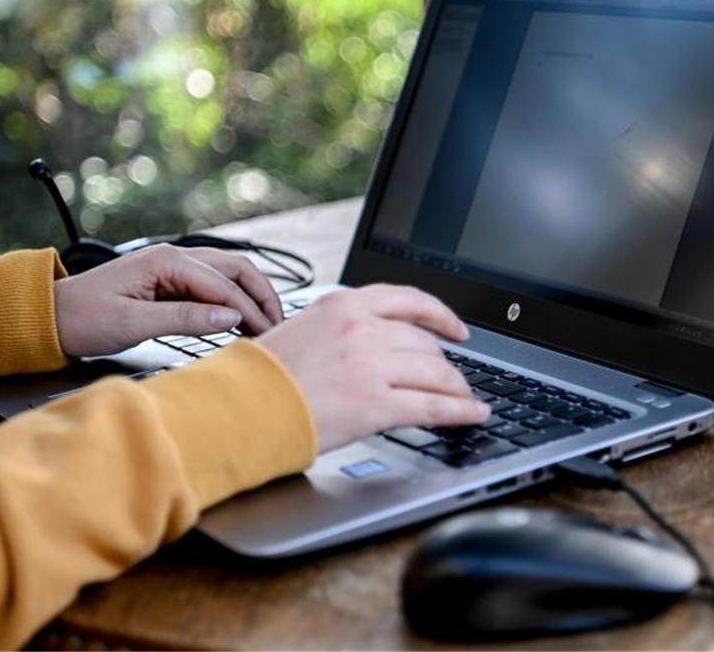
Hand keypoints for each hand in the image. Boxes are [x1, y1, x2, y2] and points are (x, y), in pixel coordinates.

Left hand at [54, 245, 283, 356]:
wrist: (49, 316)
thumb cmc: (83, 318)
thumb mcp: (134, 323)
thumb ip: (185, 318)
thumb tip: (229, 318)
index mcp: (165, 261)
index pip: (223, 285)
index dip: (250, 310)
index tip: (269, 334)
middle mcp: (173, 256)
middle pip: (234, 269)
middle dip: (261, 295)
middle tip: (279, 325)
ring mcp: (172, 266)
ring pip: (226, 274)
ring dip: (249, 295)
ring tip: (267, 322)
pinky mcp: (168, 280)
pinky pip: (211, 284)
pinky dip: (231, 299)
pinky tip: (241, 318)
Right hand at [258, 284, 489, 451]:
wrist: (241, 408)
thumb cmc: (262, 376)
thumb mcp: (304, 329)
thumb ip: (344, 329)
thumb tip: (378, 344)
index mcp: (344, 305)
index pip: (409, 299)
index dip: (441, 316)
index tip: (457, 329)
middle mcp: (363, 329)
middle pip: (425, 342)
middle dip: (445, 363)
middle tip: (454, 377)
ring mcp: (371, 366)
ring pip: (436, 372)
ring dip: (457, 388)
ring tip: (466, 398)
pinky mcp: (376, 405)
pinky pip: (433, 406)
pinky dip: (461, 411)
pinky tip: (473, 414)